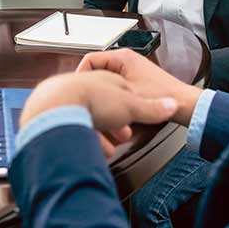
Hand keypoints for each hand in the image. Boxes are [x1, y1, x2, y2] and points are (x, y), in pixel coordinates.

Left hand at [20, 71, 177, 155]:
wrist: (56, 108)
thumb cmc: (91, 101)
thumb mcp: (131, 106)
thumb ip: (152, 108)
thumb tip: (172, 105)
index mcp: (106, 78)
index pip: (123, 91)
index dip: (132, 107)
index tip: (136, 120)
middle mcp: (88, 84)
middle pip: (106, 105)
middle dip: (115, 123)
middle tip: (122, 136)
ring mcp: (71, 97)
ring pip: (89, 116)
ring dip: (99, 134)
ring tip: (106, 148)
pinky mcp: (57, 112)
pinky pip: (73, 125)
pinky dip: (82, 138)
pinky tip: (88, 149)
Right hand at [77, 48, 202, 126]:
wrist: (183, 104)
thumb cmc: (162, 95)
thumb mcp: (128, 96)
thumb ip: (105, 93)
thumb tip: (86, 95)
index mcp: (122, 57)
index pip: (89, 60)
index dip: (80, 76)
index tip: (77, 90)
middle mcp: (125, 61)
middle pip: (96, 73)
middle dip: (91, 88)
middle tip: (85, 102)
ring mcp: (129, 71)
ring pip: (105, 83)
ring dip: (101, 96)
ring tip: (98, 109)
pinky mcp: (134, 82)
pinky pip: (114, 89)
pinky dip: (111, 100)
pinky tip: (111, 113)